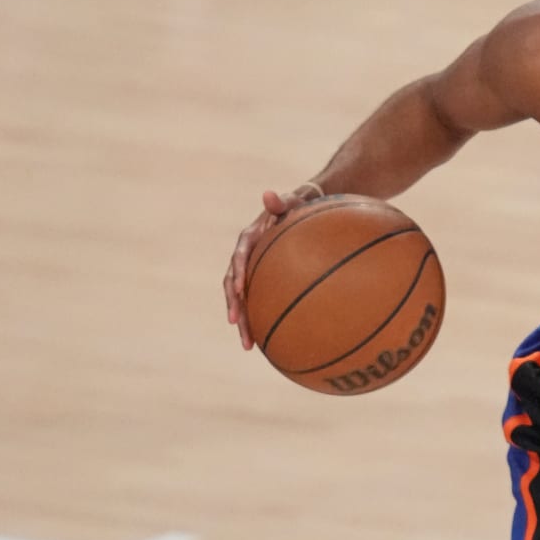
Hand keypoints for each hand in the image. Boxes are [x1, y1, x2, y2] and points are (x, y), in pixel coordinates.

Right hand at [224, 184, 321, 348]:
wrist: (306, 212)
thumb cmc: (302, 205)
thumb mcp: (294, 200)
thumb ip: (281, 201)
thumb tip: (267, 194)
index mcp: (251, 238)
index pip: (239, 256)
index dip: (236, 273)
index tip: (237, 290)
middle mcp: (247, 256)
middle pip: (233, 283)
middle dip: (234, 305)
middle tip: (235, 324)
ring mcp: (253, 271)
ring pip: (242, 299)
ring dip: (243, 321)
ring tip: (248, 345)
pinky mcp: (262, 282)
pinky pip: (257, 303)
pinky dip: (259, 321)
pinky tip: (266, 343)